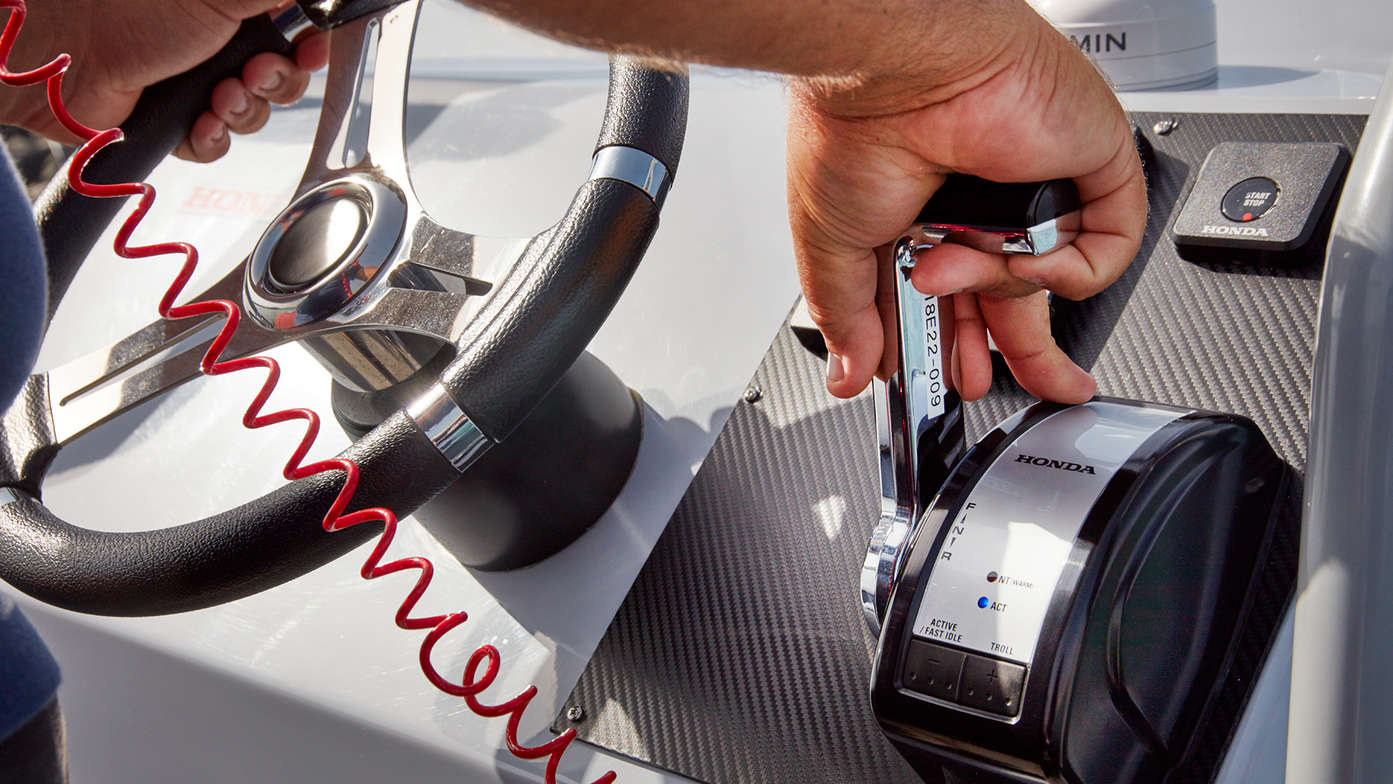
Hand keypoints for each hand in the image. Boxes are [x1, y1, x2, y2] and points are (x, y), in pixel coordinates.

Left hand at [0, 0, 327, 161]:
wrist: (71, 55)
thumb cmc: (135, 6)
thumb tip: (320, 7)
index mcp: (234, 9)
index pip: (296, 30)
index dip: (310, 47)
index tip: (310, 51)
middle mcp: (218, 40)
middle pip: (281, 76)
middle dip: (274, 83)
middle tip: (253, 74)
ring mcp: (197, 79)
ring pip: (252, 112)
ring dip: (243, 112)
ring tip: (217, 98)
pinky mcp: (176, 118)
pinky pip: (218, 142)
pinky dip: (212, 138)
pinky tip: (198, 123)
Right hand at [786, 2, 1145, 402]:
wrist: (898, 71)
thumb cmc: (853, 132)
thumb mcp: (832, 248)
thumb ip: (848, 319)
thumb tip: (849, 374)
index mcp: (920, 219)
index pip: (952, 300)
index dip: (951, 348)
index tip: (943, 384)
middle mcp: (980, 203)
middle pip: (1013, 301)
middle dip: (1005, 354)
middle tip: (975, 381)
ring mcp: (1035, 188)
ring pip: (1044, 282)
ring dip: (996, 290)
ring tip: (948, 262)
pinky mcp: (1089, 169)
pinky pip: (1104, 253)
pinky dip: (1065, 269)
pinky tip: (1019, 250)